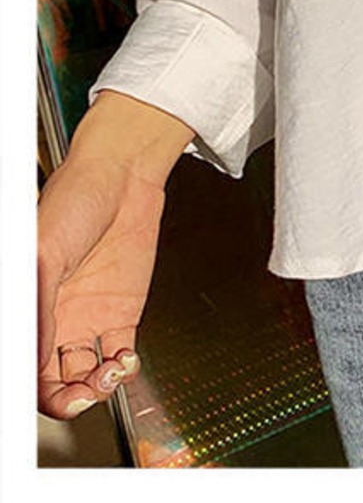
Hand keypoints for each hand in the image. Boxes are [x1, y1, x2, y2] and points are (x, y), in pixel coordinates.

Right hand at [37, 94, 190, 419]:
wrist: (124, 173)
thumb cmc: (73, 199)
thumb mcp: (45, 254)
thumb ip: (38, 307)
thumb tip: (32, 356)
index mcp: (28, 306)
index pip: (24, 365)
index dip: (31, 389)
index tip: (48, 396)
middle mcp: (54, 318)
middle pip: (50, 381)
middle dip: (66, 400)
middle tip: (84, 398)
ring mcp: (87, 317)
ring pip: (82, 375)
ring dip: (95, 388)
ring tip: (110, 376)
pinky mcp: (121, 310)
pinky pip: (117, 353)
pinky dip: (122, 369)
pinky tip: (126, 363)